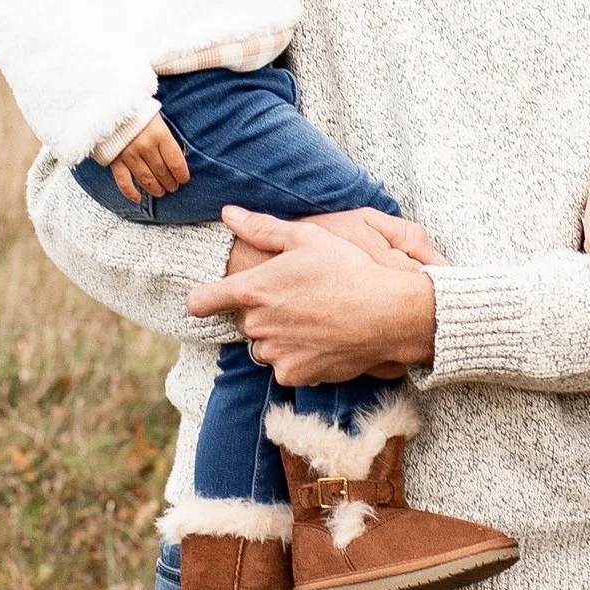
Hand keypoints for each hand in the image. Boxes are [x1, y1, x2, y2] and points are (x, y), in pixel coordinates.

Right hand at [107, 115, 188, 203]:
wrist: (108, 103)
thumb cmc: (136, 109)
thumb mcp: (156, 117)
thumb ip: (164, 136)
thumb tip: (174, 156)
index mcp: (160, 134)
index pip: (176, 162)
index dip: (182, 174)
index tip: (184, 179)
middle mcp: (146, 146)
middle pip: (162, 172)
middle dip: (170, 182)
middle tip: (173, 186)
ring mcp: (129, 154)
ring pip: (146, 179)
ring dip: (155, 188)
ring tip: (161, 192)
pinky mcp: (114, 160)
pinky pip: (124, 182)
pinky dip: (131, 193)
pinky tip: (138, 198)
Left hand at [188, 205, 437, 386]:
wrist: (386, 313)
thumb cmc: (347, 269)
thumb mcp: (306, 237)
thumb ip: (262, 228)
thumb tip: (228, 214)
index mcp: (254, 290)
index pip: (203, 301)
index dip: (202, 300)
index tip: (205, 301)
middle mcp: (258, 325)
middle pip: (245, 323)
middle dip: (263, 315)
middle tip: (297, 301)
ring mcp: (275, 353)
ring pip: (265, 347)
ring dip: (279, 338)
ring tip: (313, 321)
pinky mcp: (294, 375)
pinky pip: (287, 368)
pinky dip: (300, 358)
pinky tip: (323, 341)